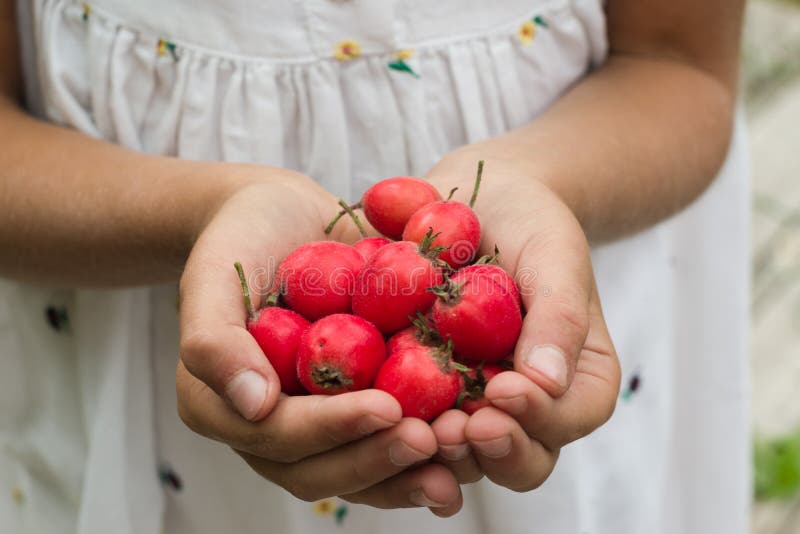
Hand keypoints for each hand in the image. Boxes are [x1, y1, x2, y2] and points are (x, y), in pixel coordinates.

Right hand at [176, 165, 462, 514]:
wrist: (282, 215)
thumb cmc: (242, 237)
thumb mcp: (214, 274)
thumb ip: (214, 339)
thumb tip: (253, 406)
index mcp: (227, 407)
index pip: (280, 435)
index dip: (332, 428)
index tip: (385, 408)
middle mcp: (274, 427)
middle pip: (323, 469)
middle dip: (378, 458)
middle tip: (431, 439)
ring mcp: (318, 420)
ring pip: (360, 469)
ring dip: (410, 471)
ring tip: (460, 457)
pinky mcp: (357, 403)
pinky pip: (388, 439)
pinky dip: (427, 451)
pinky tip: (469, 446)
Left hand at [425, 153, 620, 490]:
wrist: (477, 201)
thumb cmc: (529, 223)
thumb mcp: (554, 255)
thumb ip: (559, 314)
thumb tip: (549, 382)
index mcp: (577, 378)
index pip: (572, 417)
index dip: (540, 418)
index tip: (502, 391)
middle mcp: (529, 403)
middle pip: (521, 458)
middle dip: (488, 450)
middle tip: (454, 430)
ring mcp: (475, 404)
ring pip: (466, 455)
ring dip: (440, 453)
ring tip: (412, 428)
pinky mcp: (426, 392)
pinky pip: (415, 423)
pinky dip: (396, 428)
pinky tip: (372, 415)